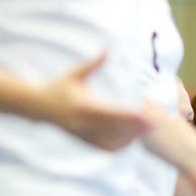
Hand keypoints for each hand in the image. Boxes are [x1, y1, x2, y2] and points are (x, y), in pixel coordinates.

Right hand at [36, 56, 153, 150]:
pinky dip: (120, 146)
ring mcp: (84, 134)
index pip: (112, 114)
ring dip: (132, 137)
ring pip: (113, 141)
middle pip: (116, 130)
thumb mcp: (75, 73)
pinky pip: (105, 147)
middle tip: (158, 122)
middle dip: (137, 127)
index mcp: (84, 106)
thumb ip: (94, 63)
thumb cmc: (59, 86)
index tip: (147, 114)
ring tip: (148, 129)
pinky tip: (133, 140)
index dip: (130, 116)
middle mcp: (84, 123)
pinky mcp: (84, 140)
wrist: (38, 106)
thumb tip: (108, 48)